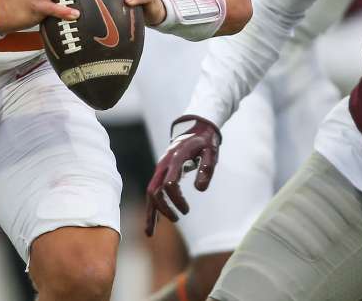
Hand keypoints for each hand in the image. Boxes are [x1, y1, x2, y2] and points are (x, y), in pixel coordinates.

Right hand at [145, 115, 220, 236]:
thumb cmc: (205, 142)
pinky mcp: (161, 172)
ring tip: (150, 233)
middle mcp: (163, 164)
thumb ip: (207, 169)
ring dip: (150, 212)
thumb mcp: (211, 152)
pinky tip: (155, 222)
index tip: (187, 210)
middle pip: (154, 190)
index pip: (169, 184)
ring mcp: (160, 168)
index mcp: (175, 158)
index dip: (176, 199)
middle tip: (177, 219)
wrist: (196, 129)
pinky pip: (153, 191)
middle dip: (162, 208)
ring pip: (150, 192)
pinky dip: (152, 207)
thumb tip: (200, 190)